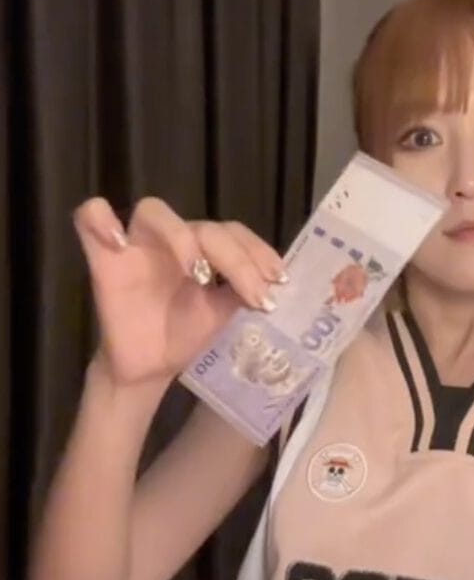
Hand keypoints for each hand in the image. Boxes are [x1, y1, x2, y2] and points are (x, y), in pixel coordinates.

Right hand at [74, 197, 285, 385]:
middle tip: (252, 293)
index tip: (277, 283)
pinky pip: (90, 218)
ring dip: (180, 237)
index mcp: (204, 248)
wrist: (149, 368)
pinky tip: (119, 243)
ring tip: (198, 273)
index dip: (257, 252)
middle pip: (203, 225)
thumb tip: (274, 283)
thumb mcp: (222, 314)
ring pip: (153, 210)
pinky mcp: (104, 259)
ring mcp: (137, 245)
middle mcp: (173, 240)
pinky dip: (100, 220)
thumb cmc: (183, 334)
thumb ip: (242, 292)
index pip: (232, 232)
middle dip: (235, 257)